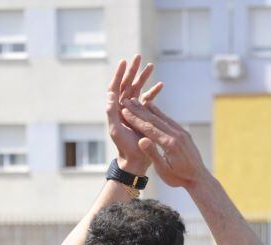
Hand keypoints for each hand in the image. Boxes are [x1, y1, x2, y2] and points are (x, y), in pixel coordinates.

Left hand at [105, 56, 162, 174]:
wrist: (136, 160)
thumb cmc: (124, 147)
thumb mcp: (115, 130)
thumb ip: (111, 113)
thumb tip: (110, 94)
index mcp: (116, 109)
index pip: (116, 87)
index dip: (120, 74)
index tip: (125, 62)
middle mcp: (124, 107)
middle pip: (127, 84)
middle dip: (133, 71)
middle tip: (138, 57)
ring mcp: (134, 111)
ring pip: (138, 89)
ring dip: (144, 78)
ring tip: (150, 66)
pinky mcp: (144, 116)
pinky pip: (149, 100)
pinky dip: (154, 92)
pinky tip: (161, 85)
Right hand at [121, 99, 208, 188]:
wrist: (199, 178)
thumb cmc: (179, 178)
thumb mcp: (164, 170)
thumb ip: (153, 154)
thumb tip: (141, 140)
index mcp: (170, 144)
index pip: (149, 128)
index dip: (135, 119)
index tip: (124, 111)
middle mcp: (177, 135)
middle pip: (154, 120)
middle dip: (139, 110)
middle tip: (127, 102)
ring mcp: (182, 133)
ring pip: (162, 118)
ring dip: (148, 109)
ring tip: (137, 102)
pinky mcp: (184, 133)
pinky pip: (169, 120)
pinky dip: (159, 113)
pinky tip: (152, 108)